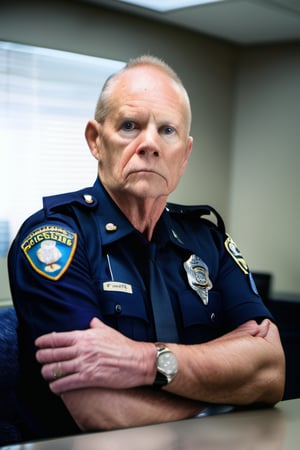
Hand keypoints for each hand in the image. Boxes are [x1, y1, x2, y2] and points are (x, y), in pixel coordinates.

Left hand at [35, 317, 154, 394]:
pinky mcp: (89, 378)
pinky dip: (57, 387)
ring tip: (46, 374)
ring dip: (47, 373)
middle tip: (40, 359)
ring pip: (56, 369)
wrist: (138, 361)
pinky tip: (55, 387)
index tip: (38, 344)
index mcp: (85, 336)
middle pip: (52, 354)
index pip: (57, 338)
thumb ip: (96, 325)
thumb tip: (91, 320)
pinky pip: (66, 384)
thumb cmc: (125, 346)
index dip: (44, 341)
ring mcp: (84, 364)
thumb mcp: (109, 330)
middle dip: (42, 358)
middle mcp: (82, 349)